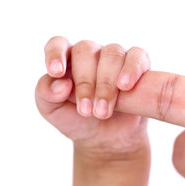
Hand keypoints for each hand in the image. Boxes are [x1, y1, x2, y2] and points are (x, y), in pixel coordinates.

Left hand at [35, 37, 150, 155]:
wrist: (107, 141)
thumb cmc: (77, 121)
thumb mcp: (53, 112)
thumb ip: (46, 94)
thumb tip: (61, 82)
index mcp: (66, 60)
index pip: (58, 44)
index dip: (56, 54)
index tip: (56, 72)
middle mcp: (91, 54)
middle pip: (86, 50)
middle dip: (85, 82)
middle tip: (86, 111)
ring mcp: (115, 58)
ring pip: (112, 53)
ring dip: (106, 83)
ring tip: (103, 111)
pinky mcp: (138, 66)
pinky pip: (138, 56)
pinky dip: (132, 69)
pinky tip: (125, 86)